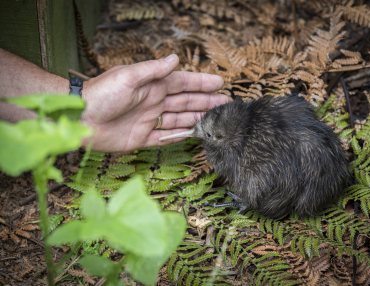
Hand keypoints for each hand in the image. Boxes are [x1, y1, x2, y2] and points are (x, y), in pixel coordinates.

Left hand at [81, 54, 227, 151]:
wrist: (78, 119)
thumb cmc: (100, 94)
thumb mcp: (128, 76)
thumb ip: (153, 70)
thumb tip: (175, 58)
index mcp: (151, 86)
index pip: (182, 83)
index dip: (200, 83)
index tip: (219, 83)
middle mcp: (153, 102)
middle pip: (185, 102)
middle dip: (205, 101)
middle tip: (224, 103)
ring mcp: (149, 121)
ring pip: (179, 119)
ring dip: (197, 118)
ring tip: (215, 119)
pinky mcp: (142, 138)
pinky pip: (165, 137)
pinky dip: (179, 136)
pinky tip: (193, 134)